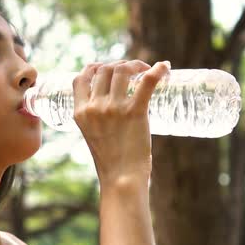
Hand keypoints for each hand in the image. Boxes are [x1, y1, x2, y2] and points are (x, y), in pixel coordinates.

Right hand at [72, 59, 170, 185]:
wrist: (121, 179)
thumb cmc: (110, 161)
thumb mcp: (91, 135)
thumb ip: (96, 118)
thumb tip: (111, 106)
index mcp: (80, 113)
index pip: (80, 78)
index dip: (94, 68)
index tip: (106, 68)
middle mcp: (94, 107)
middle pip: (104, 70)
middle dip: (119, 65)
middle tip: (133, 71)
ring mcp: (114, 109)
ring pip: (123, 71)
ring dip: (136, 65)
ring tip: (147, 70)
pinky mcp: (135, 112)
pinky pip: (147, 82)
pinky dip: (158, 70)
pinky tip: (165, 67)